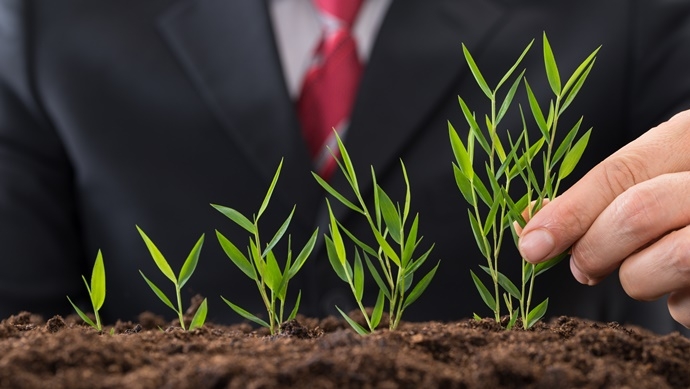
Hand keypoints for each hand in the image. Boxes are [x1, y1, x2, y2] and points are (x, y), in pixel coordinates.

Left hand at [518, 109, 689, 326]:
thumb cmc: (686, 202)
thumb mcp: (655, 179)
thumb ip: (602, 196)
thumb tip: (530, 226)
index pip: (622, 172)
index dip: (569, 212)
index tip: (531, 246)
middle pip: (636, 212)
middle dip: (594, 249)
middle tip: (582, 267)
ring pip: (666, 262)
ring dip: (636, 278)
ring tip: (646, 270)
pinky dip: (679, 306)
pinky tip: (689, 286)